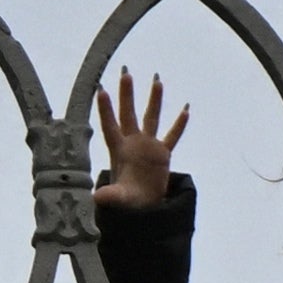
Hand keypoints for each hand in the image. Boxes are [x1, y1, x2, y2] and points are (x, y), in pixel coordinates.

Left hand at [90, 70, 188, 211]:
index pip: (110, 126)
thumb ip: (110, 195)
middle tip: (125, 72)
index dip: (106, 110)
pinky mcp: (162, 154)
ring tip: (157, 80)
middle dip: (127, 94)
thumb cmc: (127, 204)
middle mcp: (132, 144)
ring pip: (151, 118)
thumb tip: (97, 197)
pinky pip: (172, 136)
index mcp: (119, 151)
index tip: (101, 90)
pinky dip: (179, 124)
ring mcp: (148, 147)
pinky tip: (185, 109)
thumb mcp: (119, 199)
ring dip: (154, 100)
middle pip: (129, 114)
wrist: (143, 209)